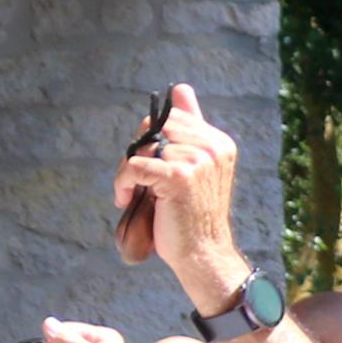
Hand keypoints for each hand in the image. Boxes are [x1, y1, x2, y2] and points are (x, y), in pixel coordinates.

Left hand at [112, 80, 251, 307]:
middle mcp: (213, 147)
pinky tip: (127, 200)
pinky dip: (123, 183)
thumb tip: (181, 88)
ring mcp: (198, 161)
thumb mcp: (194, 167)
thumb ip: (191, 129)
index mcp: (219, 142)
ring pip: (141, 146)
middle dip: (136, 151)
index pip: (171, 118)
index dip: (150, 139)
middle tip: (135, 181)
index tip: (148, 168)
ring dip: (126, 172)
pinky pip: (134, 166)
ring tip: (132, 194)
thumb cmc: (194, 216)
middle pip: (153, 127)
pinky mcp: (180, 177)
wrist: (203, 254)